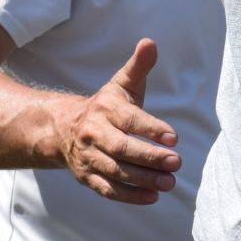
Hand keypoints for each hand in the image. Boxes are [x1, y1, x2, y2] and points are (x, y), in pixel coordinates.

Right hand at [56, 39, 181, 204]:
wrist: (63, 128)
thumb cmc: (106, 105)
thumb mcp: (121, 84)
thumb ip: (139, 66)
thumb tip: (150, 43)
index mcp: (105, 109)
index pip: (129, 120)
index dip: (151, 129)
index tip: (174, 138)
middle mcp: (94, 134)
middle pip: (122, 148)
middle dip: (149, 157)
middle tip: (176, 163)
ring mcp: (89, 158)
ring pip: (116, 172)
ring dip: (143, 180)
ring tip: (170, 183)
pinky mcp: (88, 177)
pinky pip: (107, 190)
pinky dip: (129, 196)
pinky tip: (152, 198)